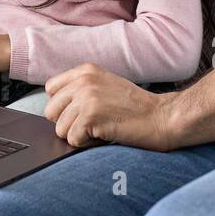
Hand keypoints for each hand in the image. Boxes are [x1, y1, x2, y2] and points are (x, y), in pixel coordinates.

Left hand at [44, 63, 175, 150]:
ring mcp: (86, 98)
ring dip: (79, 136)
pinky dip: (88, 144)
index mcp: (85, 70)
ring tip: (101, 129)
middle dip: (68, 123)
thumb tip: (53, 108)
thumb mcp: (106, 85)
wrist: (163, 117)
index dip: (63, 106)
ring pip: (60, 129)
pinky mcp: (90, 117)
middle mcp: (83, 81)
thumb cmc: (137, 107)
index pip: (51, 89)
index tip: (80, 113)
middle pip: (51, 111)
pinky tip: (105, 135)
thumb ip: (81, 89)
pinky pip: (73, 140)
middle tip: (92, 125)